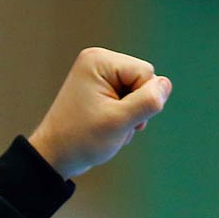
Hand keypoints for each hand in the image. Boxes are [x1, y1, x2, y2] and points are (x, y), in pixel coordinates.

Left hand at [27, 47, 171, 178]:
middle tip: (111, 125)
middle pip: (144, 81)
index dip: (141, 100)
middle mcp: (98, 61)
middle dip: (135, 108)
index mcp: (99, 60)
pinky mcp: (100, 88)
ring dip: (130, 115)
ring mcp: (98, 74)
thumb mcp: (119, 122)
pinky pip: (129, 100)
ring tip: (106, 128)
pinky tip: (105, 127)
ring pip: (139, 93)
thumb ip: (148, 101)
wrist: (53, 157)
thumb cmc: (81, 140)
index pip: (146, 74)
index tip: (114, 117)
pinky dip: (123, 117)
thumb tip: (165, 84)